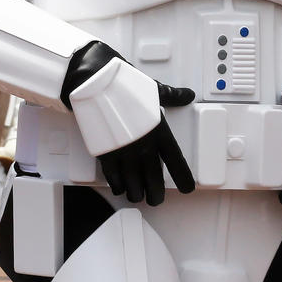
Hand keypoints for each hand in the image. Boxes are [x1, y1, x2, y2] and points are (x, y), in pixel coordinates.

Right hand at [61, 42, 195, 204]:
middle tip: (156, 199)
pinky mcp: (105, 153)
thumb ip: (171, 96)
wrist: (94, 83)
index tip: (187, 187)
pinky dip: (118, 186)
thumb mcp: (153, 89)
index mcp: (158, 131)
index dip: (182, 178)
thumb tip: (186, 94)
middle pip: (153, 180)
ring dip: (136, 194)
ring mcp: (124, 152)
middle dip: (156, 195)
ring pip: (133, 185)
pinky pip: (114, 179)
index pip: (175, 161)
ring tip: (137, 195)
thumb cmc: (123, 84)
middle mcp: (143, 145)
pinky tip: (120, 187)